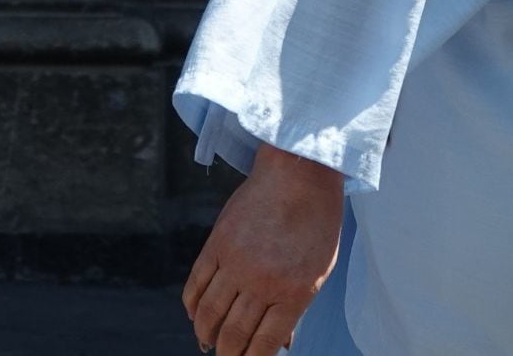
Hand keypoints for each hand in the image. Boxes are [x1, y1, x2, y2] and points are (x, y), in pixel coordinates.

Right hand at [183, 145, 343, 354]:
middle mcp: (264, 281)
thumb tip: (281, 346)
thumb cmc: (317, 223)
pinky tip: (196, 316)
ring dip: (205, 335)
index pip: (264, 342)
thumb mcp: (320, 268)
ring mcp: (237, 263)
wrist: (301, 174)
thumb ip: (297, 307)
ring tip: (207, 344)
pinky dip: (192, 307)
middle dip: (227, 354)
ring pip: (209, 315)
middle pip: (234, 334)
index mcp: (296, 291)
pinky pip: (196, 285)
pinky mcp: (218, 244)